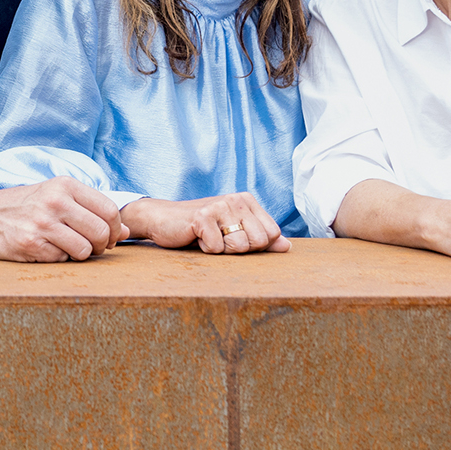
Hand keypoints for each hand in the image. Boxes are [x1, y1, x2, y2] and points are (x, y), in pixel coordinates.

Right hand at [0, 178, 125, 261]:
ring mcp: (42, 223)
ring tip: (68, 248)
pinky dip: (59, 258)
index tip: (109, 237)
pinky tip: (46, 249)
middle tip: (91, 247)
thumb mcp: (57, 196)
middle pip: (101, 232)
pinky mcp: (31, 244)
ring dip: (81, 254)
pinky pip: (62, 260)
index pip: (110, 210)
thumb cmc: (25, 206)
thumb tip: (127, 231)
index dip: (116, 230)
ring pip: (85, 250)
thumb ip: (91, 210)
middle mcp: (55, 201)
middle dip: (101, 246)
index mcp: (65, 185)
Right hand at [121, 194, 288, 253]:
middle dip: (239, 249)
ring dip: (221, 250)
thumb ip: (261, 238)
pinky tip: (195, 237)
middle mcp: (237, 199)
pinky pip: (217, 248)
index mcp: (248, 201)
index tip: (233, 238)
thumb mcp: (233, 232)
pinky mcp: (202, 216)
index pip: (272, 234)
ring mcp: (219, 206)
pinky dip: (205, 249)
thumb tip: (287, 246)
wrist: (162, 219)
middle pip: (259, 242)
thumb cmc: (200, 229)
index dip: (255, 245)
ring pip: (239, 247)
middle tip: (219, 239)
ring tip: (207, 237)